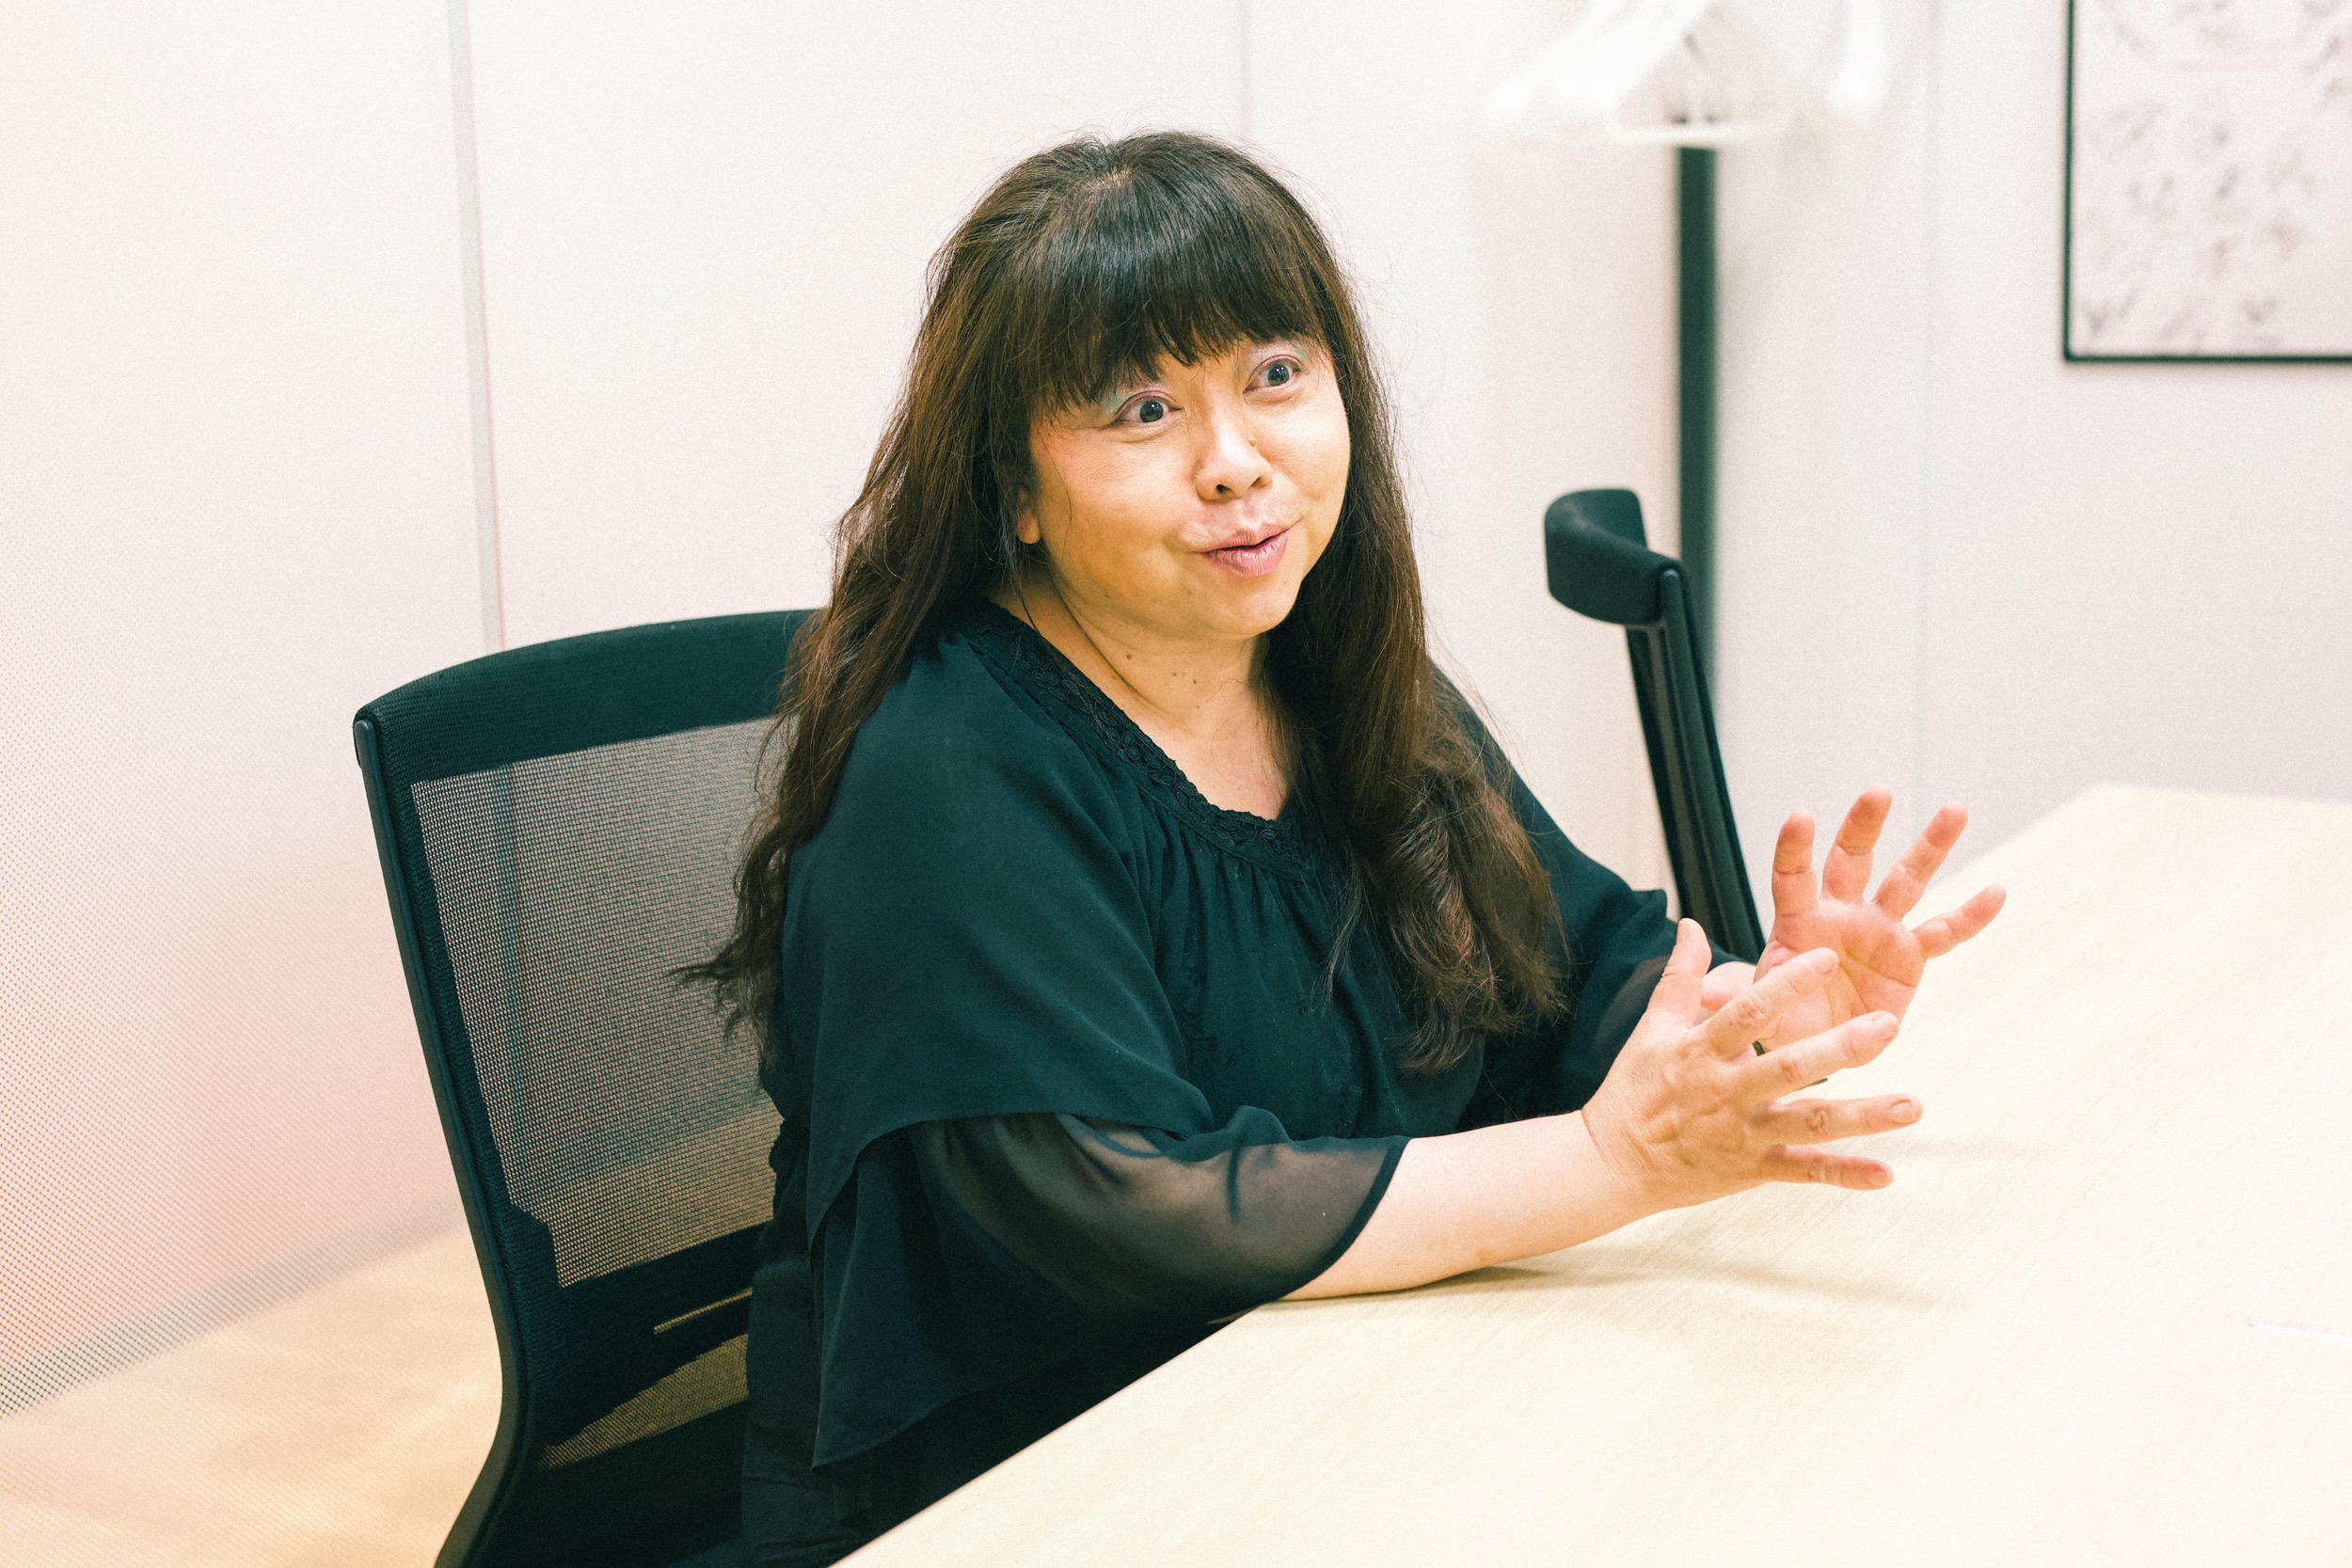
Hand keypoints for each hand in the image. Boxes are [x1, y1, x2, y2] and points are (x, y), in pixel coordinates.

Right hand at [1583, 921, 1920, 1210]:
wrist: (1611, 1165)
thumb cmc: (1633, 1091)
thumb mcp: (1652, 1029)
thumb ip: (1680, 976)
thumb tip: (1691, 924)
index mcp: (1700, 1051)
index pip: (1747, 1012)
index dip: (1785, 984)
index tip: (1825, 956)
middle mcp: (1725, 1091)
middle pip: (1789, 1068)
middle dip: (1841, 1048)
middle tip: (1889, 1025)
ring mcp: (1742, 1133)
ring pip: (1809, 1123)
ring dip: (1863, 1117)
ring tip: (1912, 1105)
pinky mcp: (1752, 1169)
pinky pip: (1804, 1171)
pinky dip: (1844, 1175)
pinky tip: (1885, 1174)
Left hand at [1708, 789, 2005, 1047]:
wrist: (1818, 1048)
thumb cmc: (1780, 1021)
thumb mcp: (1754, 1013)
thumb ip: (1735, 999)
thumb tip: (1701, 992)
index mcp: (1795, 921)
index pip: (1791, 876)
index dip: (1794, 848)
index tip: (1799, 816)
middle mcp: (1839, 913)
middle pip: (1850, 860)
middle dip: (1862, 826)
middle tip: (1876, 791)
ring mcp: (1878, 929)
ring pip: (1905, 880)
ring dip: (1929, 847)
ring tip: (1955, 810)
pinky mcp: (1910, 955)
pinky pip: (1943, 933)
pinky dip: (1969, 916)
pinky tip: (1996, 892)